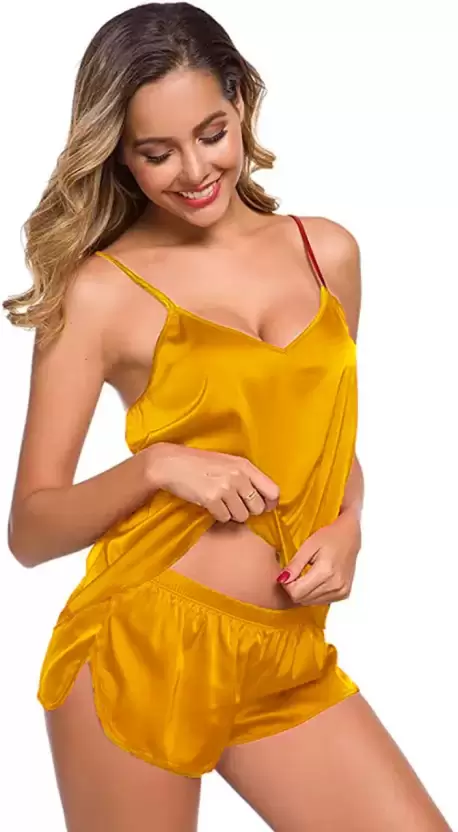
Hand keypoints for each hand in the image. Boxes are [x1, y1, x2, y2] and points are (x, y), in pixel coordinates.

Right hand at [145, 442, 279, 522]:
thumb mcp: (228, 463)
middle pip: (258, 507)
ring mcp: (225, 488)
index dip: (270, 503)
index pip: (273, 490)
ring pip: (242, 516)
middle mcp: (239, 476)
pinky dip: (218, 515)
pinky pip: (225, 518)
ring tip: (220, 502)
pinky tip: (210, 504)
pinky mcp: (211, 499)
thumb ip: (247, 477)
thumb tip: (266, 500)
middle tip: (234, 504)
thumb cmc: (200, 463)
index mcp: (245, 465)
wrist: (171, 463)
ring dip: (232, 513)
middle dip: (247, 509)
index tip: (263, 506)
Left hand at [276, 508, 361, 605]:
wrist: (350, 536)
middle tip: (295, 574)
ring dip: (304, 592)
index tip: (287, 574)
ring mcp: (341, 591)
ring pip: (310, 602)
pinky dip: (314, 594)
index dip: (287, 585)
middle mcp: (335, 585)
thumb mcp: (308, 546)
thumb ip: (295, 564)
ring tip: (306, 575)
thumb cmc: (329, 537)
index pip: (297, 592)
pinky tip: (316, 580)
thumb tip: (282, 580)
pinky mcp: (344, 594)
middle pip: (303, 599)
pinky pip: (321, 601)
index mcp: (325, 572)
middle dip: (294, 589)